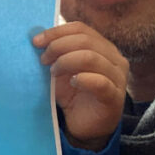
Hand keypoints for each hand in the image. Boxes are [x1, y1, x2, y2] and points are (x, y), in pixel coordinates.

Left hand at [33, 20, 127, 150]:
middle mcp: (115, 58)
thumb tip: (36, 37)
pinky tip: (72, 82)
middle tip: (43, 59)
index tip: (36, 41)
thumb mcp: (62, 69)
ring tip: (53, 73)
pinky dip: (82, 79)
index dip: (57, 32)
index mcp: (103, 46)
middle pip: (85, 40)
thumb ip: (55, 52)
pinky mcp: (115, 97)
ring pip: (91, 57)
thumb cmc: (73, 93)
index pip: (80, 28)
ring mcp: (118, 77)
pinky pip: (100, 82)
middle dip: (58, 46)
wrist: (83, 125)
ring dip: (66, 61)